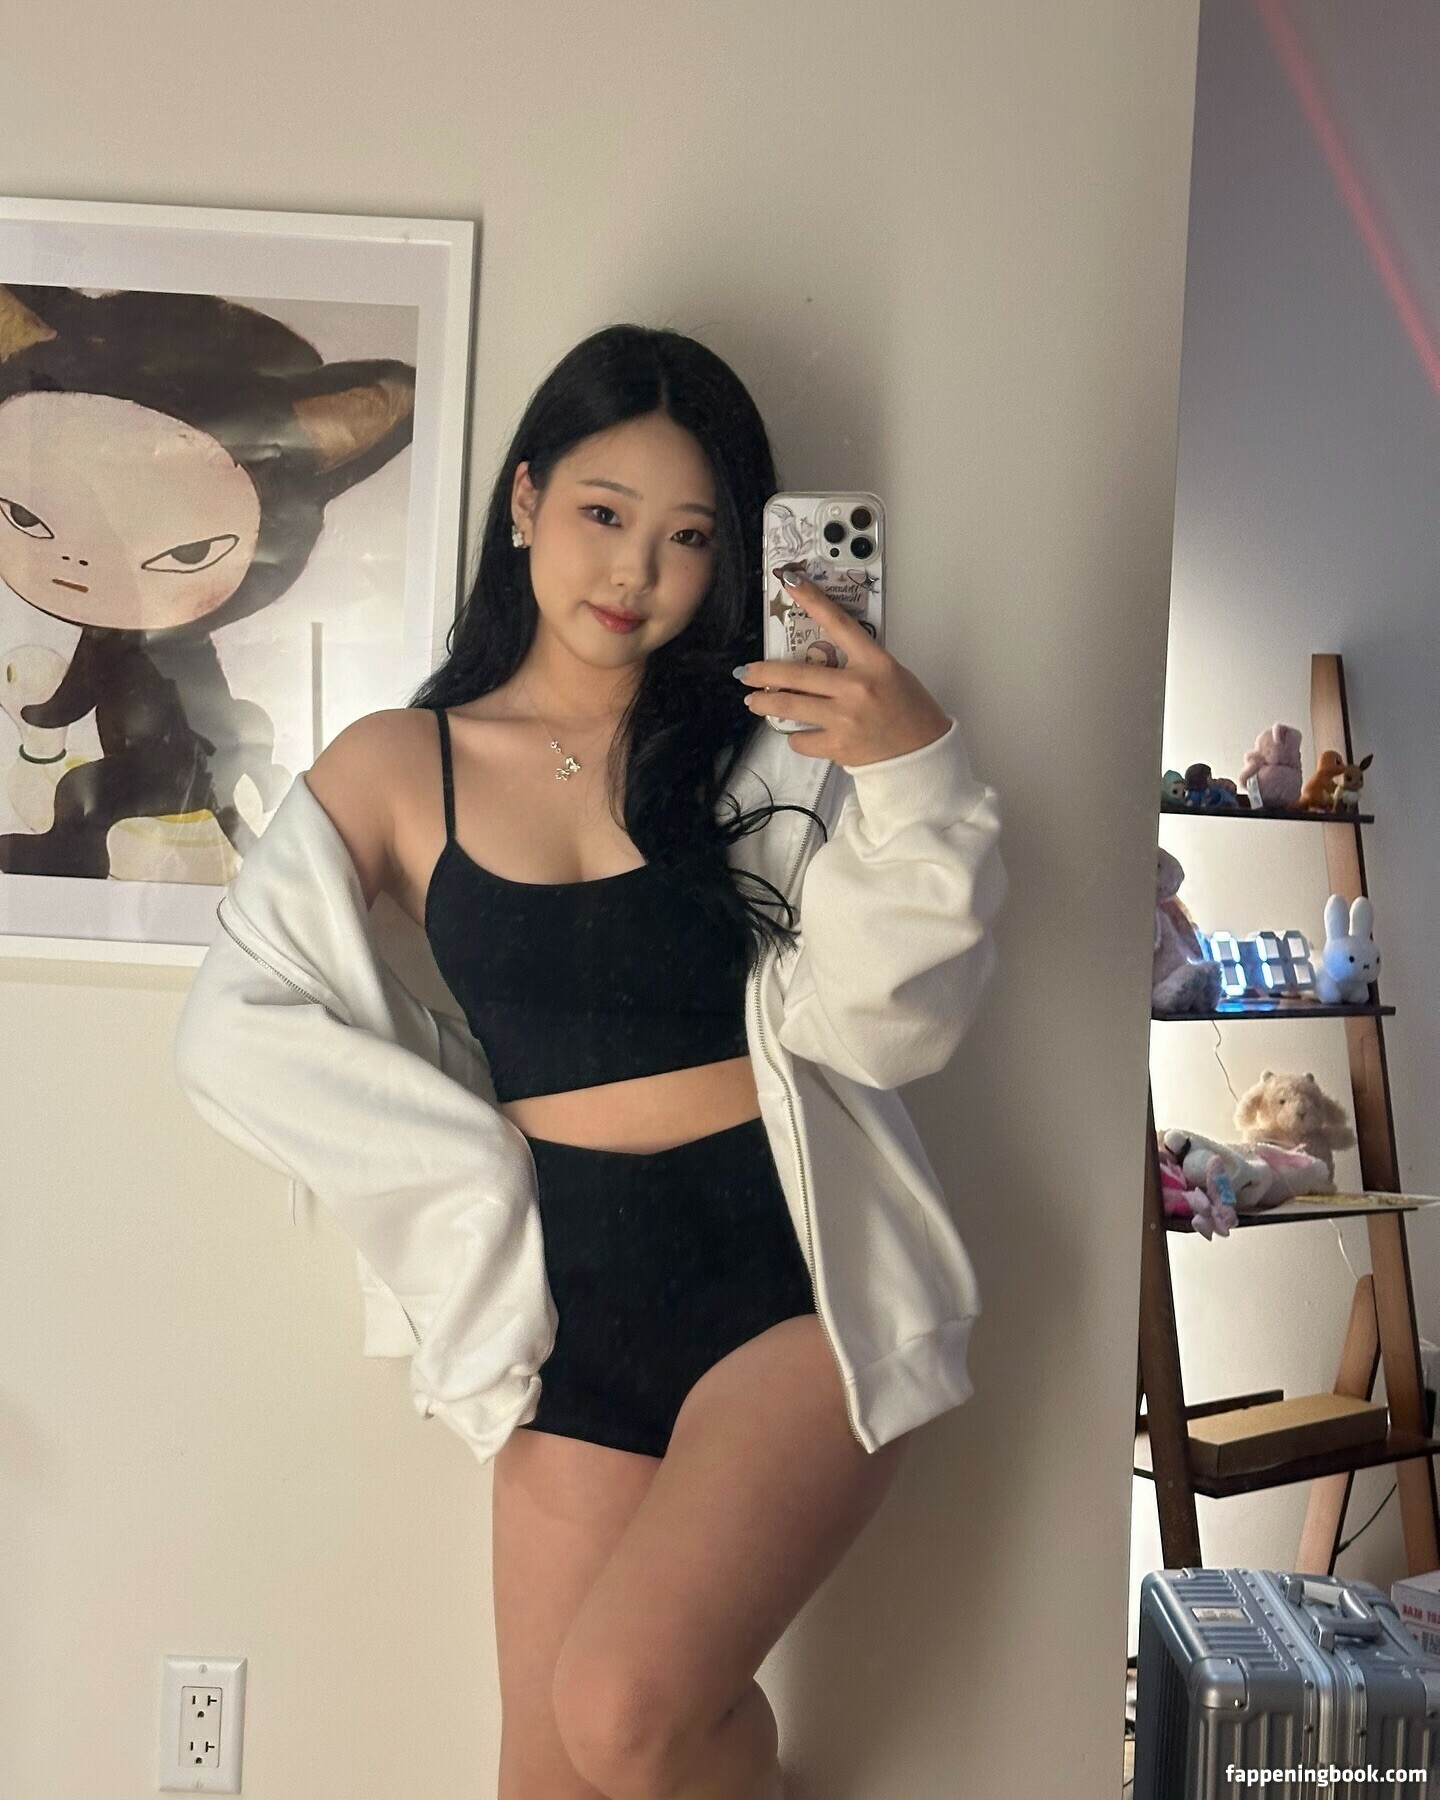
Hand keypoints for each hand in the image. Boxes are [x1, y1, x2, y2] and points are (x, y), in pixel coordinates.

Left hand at [735, 568, 951, 763]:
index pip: (838, 623)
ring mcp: (845, 719)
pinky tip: (800, 733)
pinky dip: (797, 736)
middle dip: (764, 674)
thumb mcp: (889, 674)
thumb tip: (819, 662)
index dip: (812, 600)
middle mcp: (857, 688)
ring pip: (791, 708)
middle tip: (745, 673)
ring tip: (754, 702)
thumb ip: (856, 664)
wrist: (922, 753)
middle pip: (797, 675)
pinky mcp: (838, 746)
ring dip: (766, 704)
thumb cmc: (909, 710)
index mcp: (874, 663)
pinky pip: (802, 739)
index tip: (791, 582)